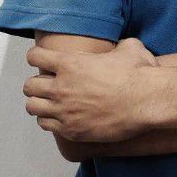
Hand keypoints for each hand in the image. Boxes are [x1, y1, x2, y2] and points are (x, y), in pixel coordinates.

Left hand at [23, 37, 158, 142]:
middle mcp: (61, 88)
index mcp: (70, 64)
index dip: (37, 56)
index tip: (42, 58)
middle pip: (29, 85)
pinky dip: (49, 119)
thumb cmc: (138, 74)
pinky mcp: (71, 130)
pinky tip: (60, 116)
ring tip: (50, 101)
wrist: (146, 102)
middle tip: (48, 82)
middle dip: (36, 83)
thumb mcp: (129, 47)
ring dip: (40, 102)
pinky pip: (45, 125)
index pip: (35, 57)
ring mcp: (64, 111)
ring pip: (32, 107)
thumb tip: (120, 47)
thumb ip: (117, 46)